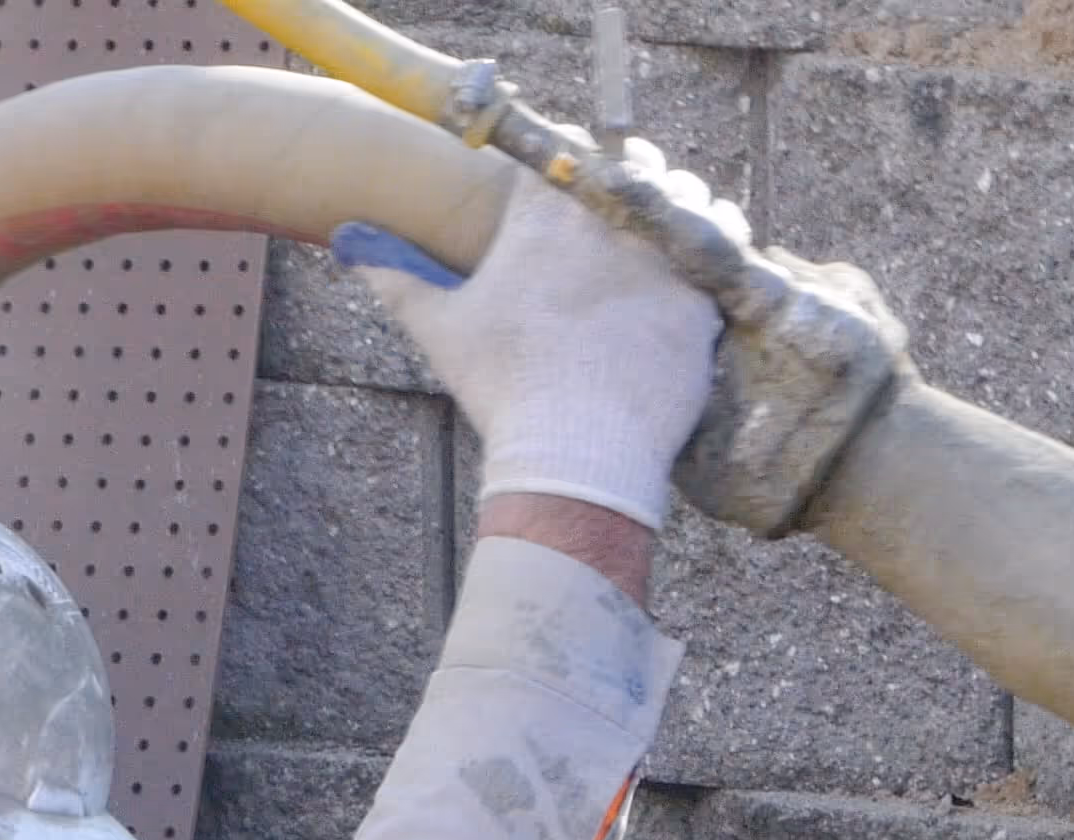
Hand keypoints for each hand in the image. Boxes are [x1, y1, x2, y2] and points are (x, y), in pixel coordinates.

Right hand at [337, 138, 739, 529]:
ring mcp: (660, 254)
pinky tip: (704, 269)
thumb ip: (397, 274)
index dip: (568, 164)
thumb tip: (350, 241)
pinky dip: (715, 255)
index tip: (570, 186)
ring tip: (669, 233)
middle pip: (629, 168)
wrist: (576, 451)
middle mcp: (606, 219)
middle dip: (630, 181)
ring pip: (684, 199)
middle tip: (625, 212)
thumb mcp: (440, 327)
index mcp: (544, 213)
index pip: (560, 153)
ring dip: (679, 207)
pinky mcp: (701, 296)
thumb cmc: (504, 387)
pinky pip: (722, 252)